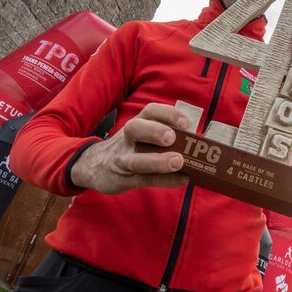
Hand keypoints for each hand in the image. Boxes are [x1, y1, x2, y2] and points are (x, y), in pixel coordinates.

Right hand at [70, 103, 188, 193]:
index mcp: (136, 125)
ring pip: (137, 159)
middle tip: (172, 137)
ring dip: (158, 161)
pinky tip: (182, 179)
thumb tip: (198, 143)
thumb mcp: (140, 136)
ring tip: (178, 161)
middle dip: (155, 130)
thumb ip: (163, 137)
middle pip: (136, 128)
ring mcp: (123, 159)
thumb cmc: (128, 149)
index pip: (149, 112)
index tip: (185, 122)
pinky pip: (144, 179)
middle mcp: (128, 139)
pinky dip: (164, 180)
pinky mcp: (124, 178)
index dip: (167, 114)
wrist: (93, 166)